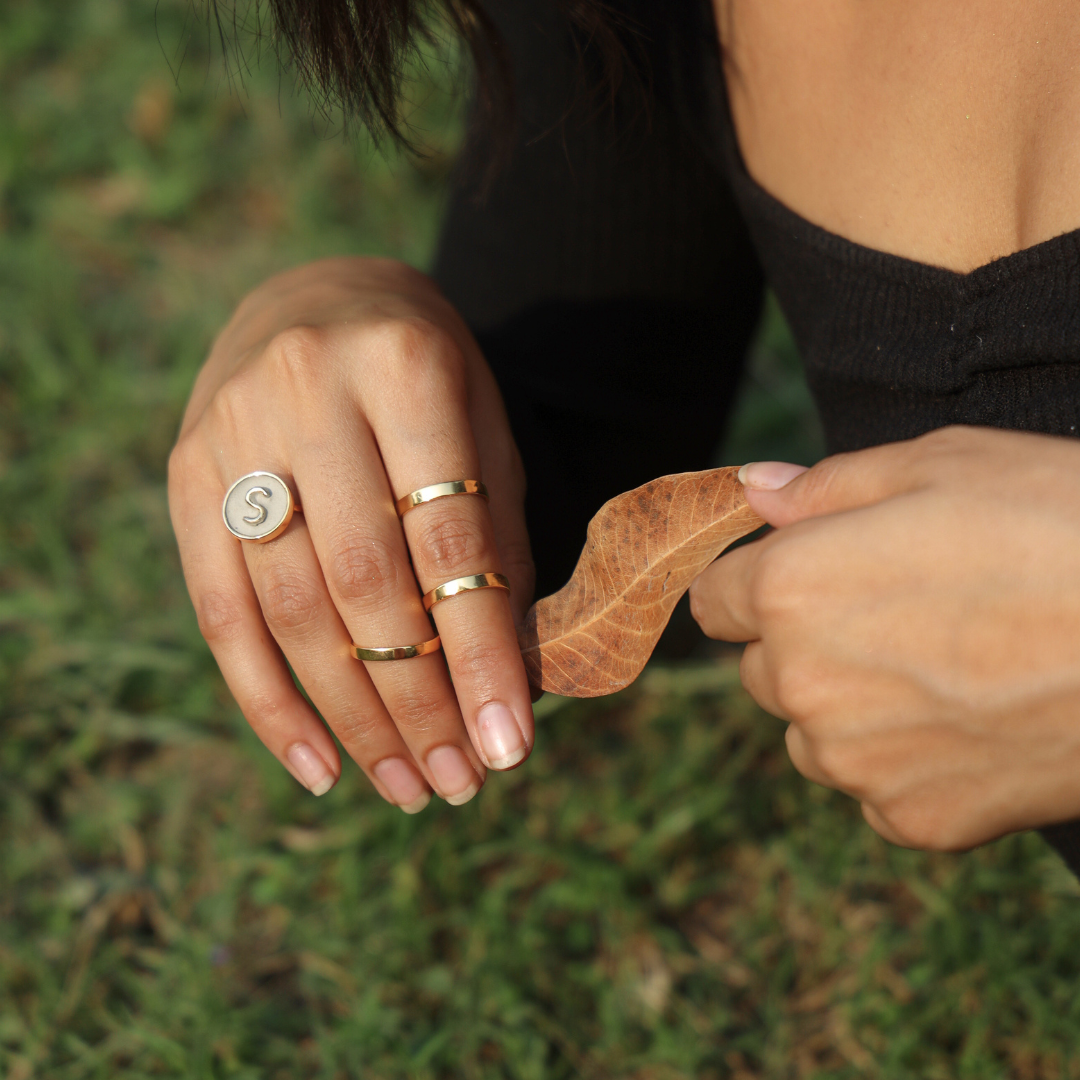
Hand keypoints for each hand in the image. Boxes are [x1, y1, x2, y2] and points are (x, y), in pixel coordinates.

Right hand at [169, 257, 535, 810]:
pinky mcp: (186, 476)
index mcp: (404, 367)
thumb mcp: (484, 432)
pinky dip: (269, 702)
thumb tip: (511, 683)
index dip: (480, 652)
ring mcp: (232, 432)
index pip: (448, 537)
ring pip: (290, 610)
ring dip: (351, 718)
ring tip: (407, 787)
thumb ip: (496, 542)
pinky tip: (319, 765)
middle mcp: (306, 392)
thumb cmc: (426, 379)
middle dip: (416, 701)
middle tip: (458, 783)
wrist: (320, 300)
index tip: (511, 744)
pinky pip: (220, 613)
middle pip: (362, 584)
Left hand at [689, 426, 1079, 849]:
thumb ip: (825, 486)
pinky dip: (902, 761)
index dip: (750, 581)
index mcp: (792, 589)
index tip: (794, 574)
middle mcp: (803, 684)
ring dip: (845, 707)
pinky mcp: (914, 820)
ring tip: (942, 666)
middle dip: (801, 641)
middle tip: (895, 612)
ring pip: (810, 734)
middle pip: (759, 668)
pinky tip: (971, 721)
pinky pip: (871, 788)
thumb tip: (752, 489)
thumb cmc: (1059, 528)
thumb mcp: (940, 465)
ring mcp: (856, 763)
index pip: (711, 598)